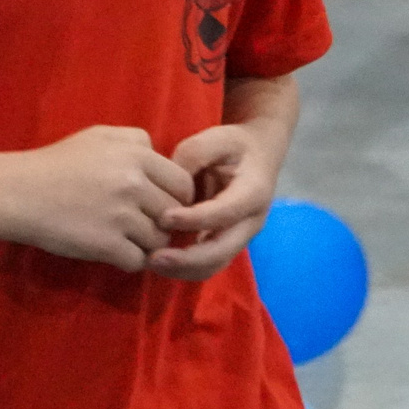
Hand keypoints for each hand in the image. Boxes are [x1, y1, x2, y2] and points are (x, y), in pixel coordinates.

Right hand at [3, 126, 195, 272]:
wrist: (18, 192)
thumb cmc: (57, 163)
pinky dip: (129, 260)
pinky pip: (138, 260)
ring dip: (147, 243)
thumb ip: (135, 141)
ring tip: (125, 238)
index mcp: (136, 154)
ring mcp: (122, 215)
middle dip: (163, 222)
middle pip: (175, 214)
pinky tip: (112, 250)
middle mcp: (134, 183)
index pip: (183, 184)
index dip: (176, 198)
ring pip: (160, 239)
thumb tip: (160, 156)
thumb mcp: (98, 136)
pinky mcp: (107, 244)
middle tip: (142, 225)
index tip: (159, 205)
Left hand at [149, 122, 282, 280]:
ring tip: (151, 262)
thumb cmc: (233, 146)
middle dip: (187, 259)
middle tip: (153, 257)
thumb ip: (193, 156)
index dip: (194, 219)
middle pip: (221, 251)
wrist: (257, 156)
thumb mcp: (216, 139)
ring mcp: (239, 237)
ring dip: (182, 269)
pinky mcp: (226, 244)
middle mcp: (250, 222)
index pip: (224, 213)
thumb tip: (170, 184)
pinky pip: (206, 264)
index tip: (164, 218)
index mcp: (254, 193)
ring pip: (214, 265)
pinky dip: (183, 267)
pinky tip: (158, 261)